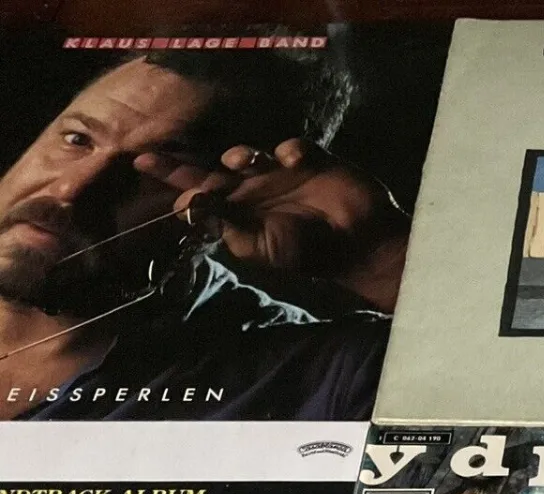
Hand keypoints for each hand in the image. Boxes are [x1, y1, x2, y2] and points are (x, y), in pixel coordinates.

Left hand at [134, 140, 408, 309]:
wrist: (359, 246)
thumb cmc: (308, 252)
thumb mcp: (258, 244)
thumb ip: (223, 224)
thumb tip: (185, 206)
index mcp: (241, 213)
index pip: (199, 191)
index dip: (171, 176)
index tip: (140, 160)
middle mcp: (256, 191)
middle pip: (214, 168)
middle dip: (194, 159)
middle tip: (173, 152)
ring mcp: (283, 176)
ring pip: (248, 152)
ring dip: (242, 153)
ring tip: (248, 164)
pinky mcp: (312, 163)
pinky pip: (292, 147)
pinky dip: (289, 150)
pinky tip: (294, 162)